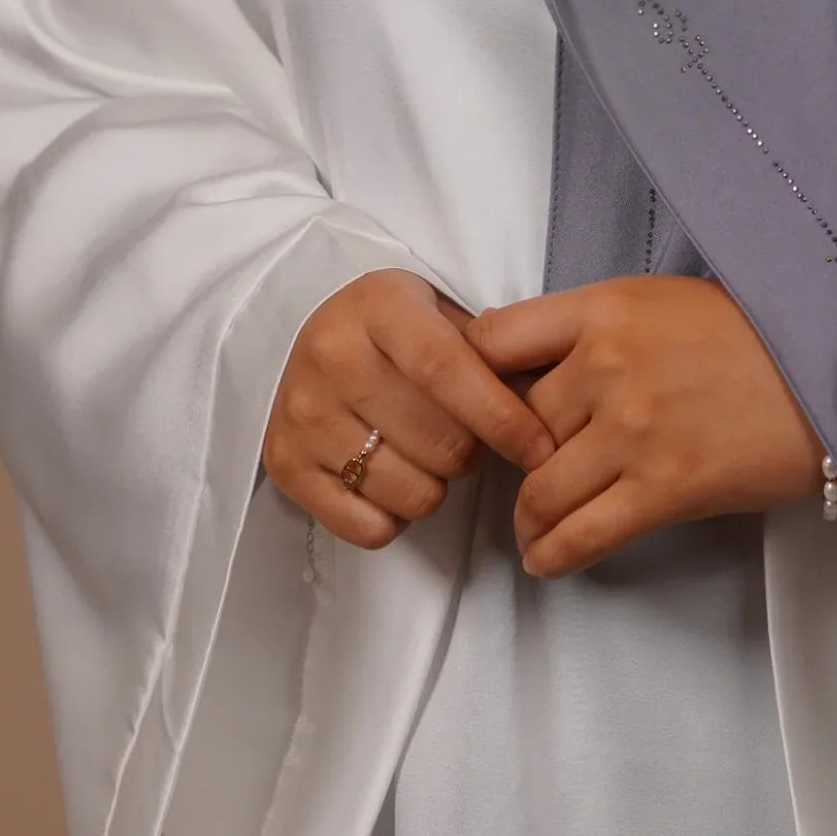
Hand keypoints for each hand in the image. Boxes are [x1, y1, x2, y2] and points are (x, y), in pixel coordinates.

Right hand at [263, 268, 553, 550]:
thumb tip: (553, 406)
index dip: (502, 418)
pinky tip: (391, 477)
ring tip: (424, 453)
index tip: (541, 450)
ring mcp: (302, 414)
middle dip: (473, 452)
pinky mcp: (283, 463)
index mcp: (379, 308)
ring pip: (411, 493)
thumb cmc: (394, 328)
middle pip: (440, 445)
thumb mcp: (440, 313)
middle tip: (466, 436)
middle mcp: (332, 357)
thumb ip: (492, 352)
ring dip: (436, 486)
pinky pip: (368, 527)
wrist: (302, 328)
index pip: (449, 371)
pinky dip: (395, 517)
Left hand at [465, 274, 823, 576]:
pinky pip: (580, 536)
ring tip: (531, 528)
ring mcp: (633, 430)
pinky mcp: (664, 488)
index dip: (472, 380)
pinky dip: (551, 556)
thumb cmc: (748, 334)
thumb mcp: (658, 302)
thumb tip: (519, 371)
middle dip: (505, 460)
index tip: (479, 407)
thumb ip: (589, 328)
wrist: (832, 371)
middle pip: (512, 426)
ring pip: (537, 491)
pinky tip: (547, 559)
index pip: (492, 340)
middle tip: (514, 478)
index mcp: (603, 307)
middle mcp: (606, 365)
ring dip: (525, 519)